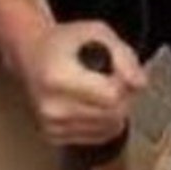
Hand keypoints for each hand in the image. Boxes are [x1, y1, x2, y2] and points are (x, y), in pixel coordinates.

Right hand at [13, 21, 145, 145]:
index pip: (112, 97)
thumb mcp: (97, 33)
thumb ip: (124, 56)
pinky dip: (103, 122)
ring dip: (115, 112)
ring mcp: (52, 125)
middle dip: (123, 99)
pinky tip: (92, 104)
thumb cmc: (63, 43)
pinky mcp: (54, 137)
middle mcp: (52, 107)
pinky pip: (97, 137)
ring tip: (101, 91)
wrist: (30, 55)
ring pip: (108, 130)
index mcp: (58, 78)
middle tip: (114, 82)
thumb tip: (140, 84)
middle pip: (113, 116)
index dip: (124, 85)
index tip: (119, 73)